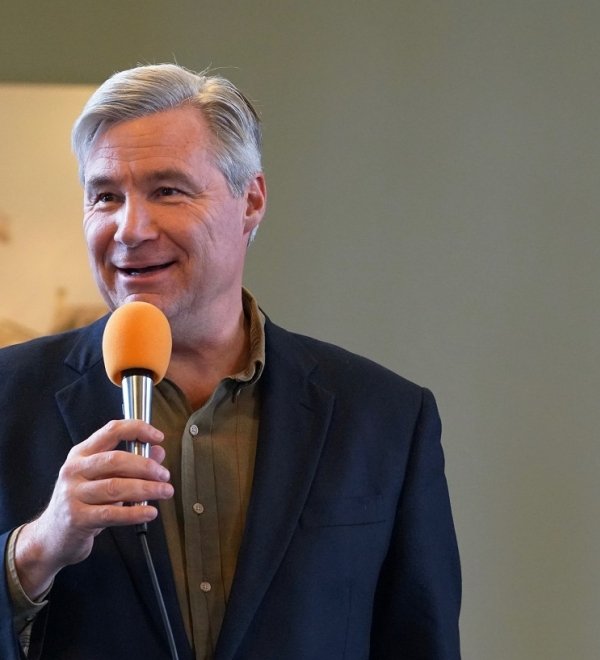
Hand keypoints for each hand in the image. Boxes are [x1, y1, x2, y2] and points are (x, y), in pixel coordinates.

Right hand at [14, 419, 173, 599]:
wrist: (52, 537)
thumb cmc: (82, 502)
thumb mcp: (102, 478)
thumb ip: (129, 463)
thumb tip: (158, 452)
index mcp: (81, 453)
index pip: (111, 431)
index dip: (137, 430)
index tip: (158, 436)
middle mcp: (74, 470)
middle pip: (116, 460)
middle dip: (146, 466)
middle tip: (165, 475)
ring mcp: (73, 494)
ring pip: (116, 487)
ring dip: (146, 489)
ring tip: (164, 492)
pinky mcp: (77, 518)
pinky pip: (111, 513)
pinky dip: (135, 512)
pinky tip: (150, 512)